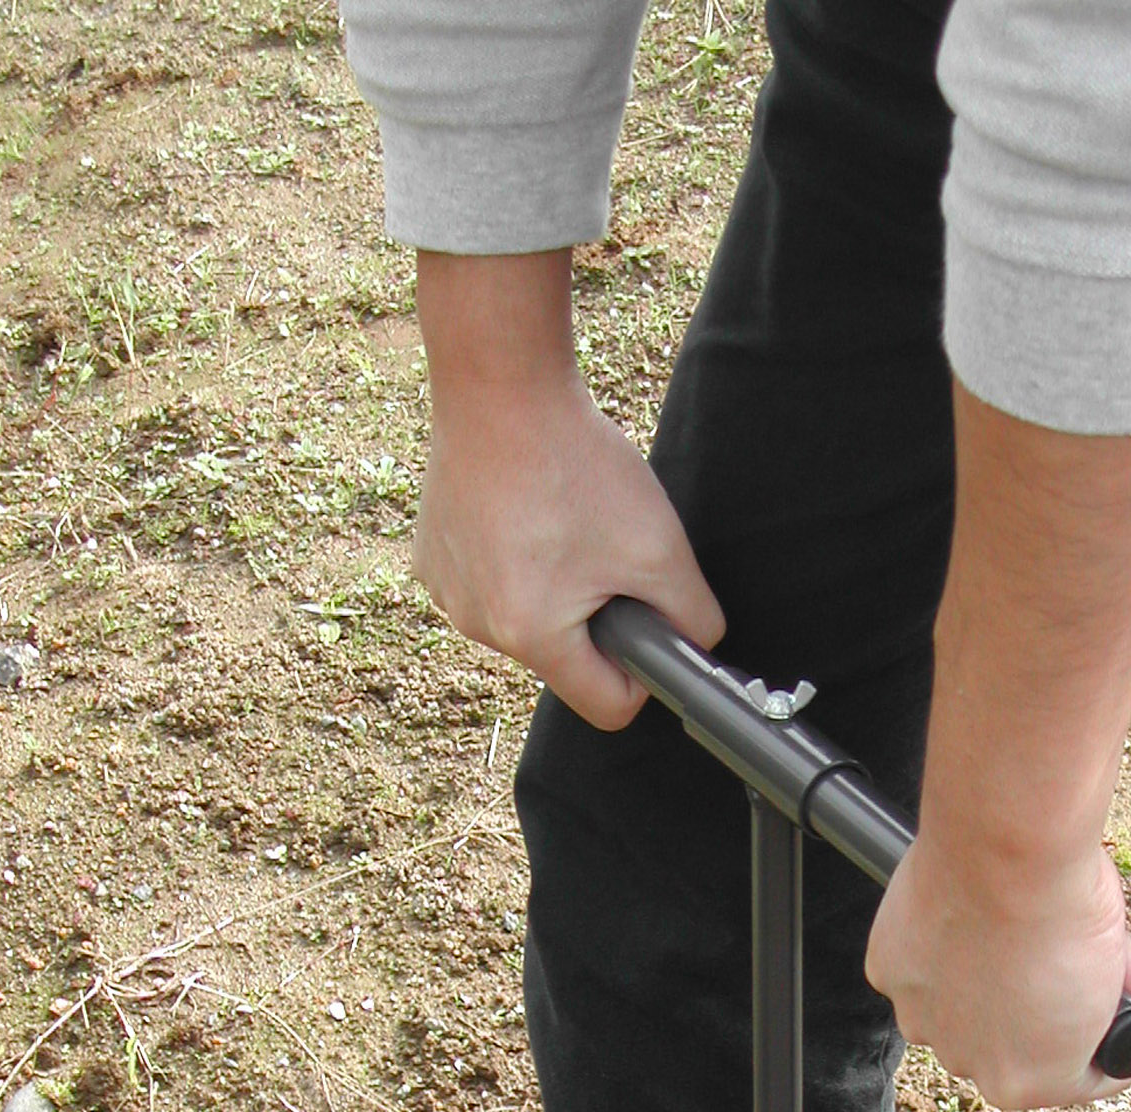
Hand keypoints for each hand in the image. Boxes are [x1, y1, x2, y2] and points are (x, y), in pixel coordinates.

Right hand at [412, 251, 723, 728]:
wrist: (498, 384)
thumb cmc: (575, 463)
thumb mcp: (660, 547)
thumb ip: (693, 616)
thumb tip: (698, 648)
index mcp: (534, 635)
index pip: (606, 707)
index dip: (640, 677)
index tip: (647, 626)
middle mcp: (479, 627)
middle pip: (565, 661)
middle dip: (593, 620)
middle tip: (602, 552)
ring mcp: (449, 594)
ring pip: (525, 622)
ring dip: (552, 590)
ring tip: (561, 523)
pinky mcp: (431, 561)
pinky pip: (489, 587)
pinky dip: (512, 563)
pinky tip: (522, 512)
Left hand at [864, 375, 1130, 1109]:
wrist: (1006, 836)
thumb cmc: (989, 792)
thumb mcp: (980, 764)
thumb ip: (991, 731)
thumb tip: (1006, 633)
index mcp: (901, 950)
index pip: (961, 975)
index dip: (1019, 949)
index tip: (1053, 920)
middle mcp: (926, 1012)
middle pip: (1006, 1018)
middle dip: (1059, 984)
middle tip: (1093, 938)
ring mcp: (976, 1050)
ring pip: (1053, 1043)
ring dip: (1090, 1001)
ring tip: (1103, 950)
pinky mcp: (1030, 1076)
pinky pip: (1089, 1074)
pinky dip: (1116, 1033)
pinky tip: (1116, 979)